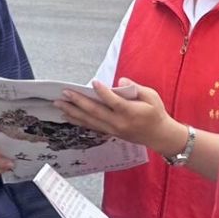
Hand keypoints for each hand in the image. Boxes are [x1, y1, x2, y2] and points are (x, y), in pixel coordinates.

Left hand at [58, 79, 186, 158]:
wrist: (159, 135)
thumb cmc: (156, 113)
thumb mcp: (152, 96)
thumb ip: (135, 88)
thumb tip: (120, 81)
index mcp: (130, 112)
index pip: (113, 102)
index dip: (103, 92)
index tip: (94, 82)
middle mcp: (119, 122)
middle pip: (95, 112)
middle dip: (78, 102)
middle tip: (64, 93)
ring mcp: (112, 129)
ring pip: (89, 120)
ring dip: (73, 112)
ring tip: (59, 104)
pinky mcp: (109, 132)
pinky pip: (91, 126)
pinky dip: (78, 120)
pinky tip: (68, 115)